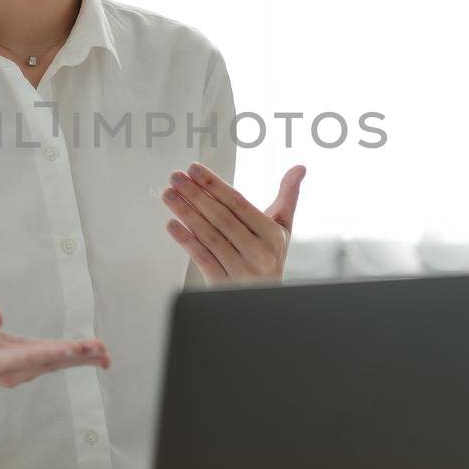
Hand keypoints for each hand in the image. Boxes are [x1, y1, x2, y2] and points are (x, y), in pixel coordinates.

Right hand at [0, 308, 109, 389]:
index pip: (25, 357)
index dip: (49, 352)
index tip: (71, 347)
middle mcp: (11, 372)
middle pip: (47, 363)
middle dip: (75, 356)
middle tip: (101, 350)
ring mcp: (22, 373)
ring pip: (56, 365)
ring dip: (82, 359)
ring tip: (106, 354)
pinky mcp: (29, 368)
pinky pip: (56, 363)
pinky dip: (77, 359)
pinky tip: (97, 357)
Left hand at [162, 163, 305, 285]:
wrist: (264, 300)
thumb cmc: (269, 258)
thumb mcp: (282, 230)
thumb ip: (288, 197)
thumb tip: (300, 168)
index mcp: (273, 236)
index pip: (239, 204)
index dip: (215, 185)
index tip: (194, 169)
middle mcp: (259, 253)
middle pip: (222, 218)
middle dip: (195, 194)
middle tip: (175, 177)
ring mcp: (241, 271)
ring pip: (209, 236)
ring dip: (186, 212)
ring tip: (168, 194)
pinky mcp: (224, 285)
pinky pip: (202, 258)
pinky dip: (186, 240)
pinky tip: (172, 224)